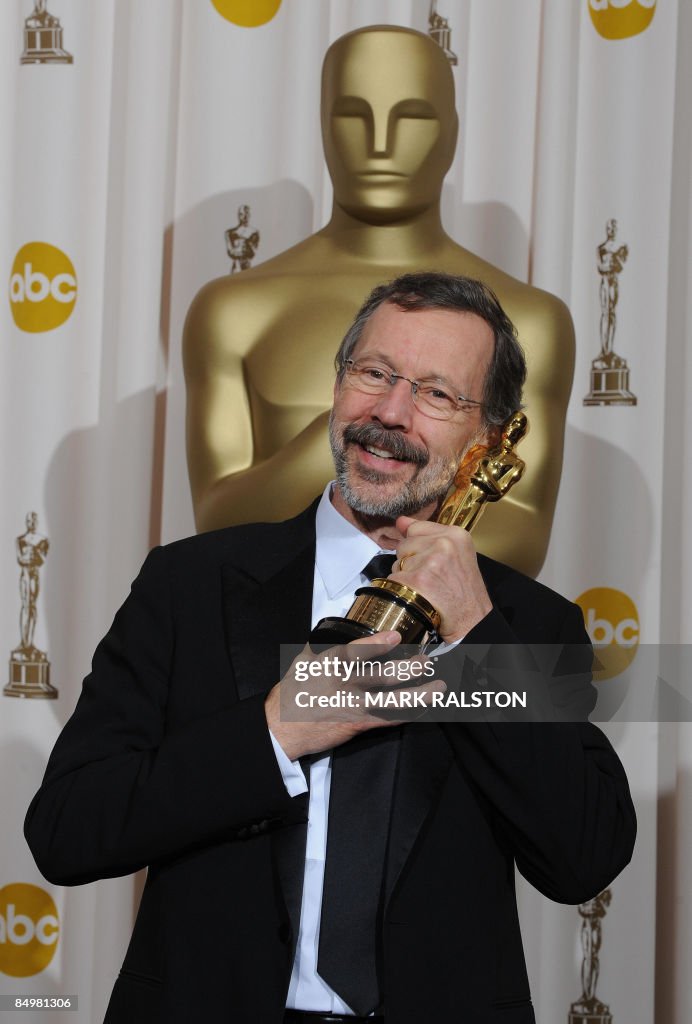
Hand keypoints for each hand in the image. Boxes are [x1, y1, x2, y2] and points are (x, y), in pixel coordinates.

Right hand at [265, 631, 445, 760]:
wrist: (282, 729)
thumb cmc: (292, 693)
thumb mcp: (303, 661)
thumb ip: (324, 646)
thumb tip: (336, 632)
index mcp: (330, 665)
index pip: (354, 653)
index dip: (375, 645)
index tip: (395, 636)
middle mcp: (345, 685)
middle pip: (383, 677)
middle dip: (409, 669)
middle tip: (426, 661)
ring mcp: (354, 706)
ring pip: (393, 702)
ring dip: (419, 694)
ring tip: (438, 686)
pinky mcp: (359, 724)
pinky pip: (390, 719)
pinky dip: (410, 713)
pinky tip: (425, 708)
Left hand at [391, 516, 492, 642]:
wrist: (472, 621)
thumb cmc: (464, 591)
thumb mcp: (457, 554)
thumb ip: (428, 535)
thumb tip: (400, 521)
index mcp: (455, 534)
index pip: (416, 527)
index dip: (418, 546)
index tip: (430, 559)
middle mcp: (443, 544)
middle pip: (404, 545)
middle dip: (410, 561)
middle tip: (431, 577)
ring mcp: (429, 562)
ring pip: (396, 563)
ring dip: (405, 576)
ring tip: (426, 587)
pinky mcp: (416, 580)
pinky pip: (392, 579)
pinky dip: (400, 590)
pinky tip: (418, 597)